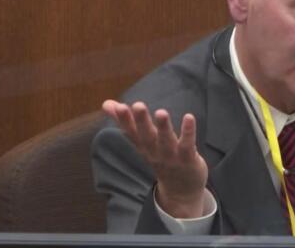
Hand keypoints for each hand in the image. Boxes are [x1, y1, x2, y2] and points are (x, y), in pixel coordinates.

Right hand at [102, 99, 207, 217]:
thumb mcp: (142, 142)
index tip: (117, 106)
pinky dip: (188, 132)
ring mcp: (172, 157)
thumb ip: (126, 122)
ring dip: (163, 127)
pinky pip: (188, 145)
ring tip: (161, 112)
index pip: (131, 133)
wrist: (180, 192)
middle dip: (142, 121)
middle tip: (138, 105)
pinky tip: (189, 117)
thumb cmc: (160, 158)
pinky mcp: (188, 159)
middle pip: (147, 137)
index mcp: (143, 147)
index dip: (124, 120)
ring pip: (166, 142)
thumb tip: (106, 103)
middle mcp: (155, 152)